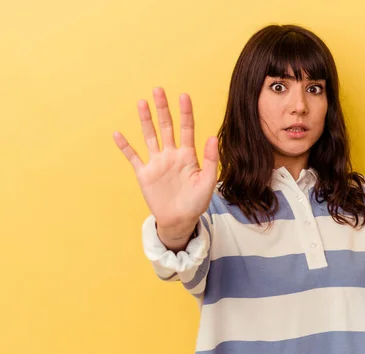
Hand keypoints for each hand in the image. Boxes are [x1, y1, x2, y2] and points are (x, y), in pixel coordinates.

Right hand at [113, 87, 218, 235]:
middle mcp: (171, 155)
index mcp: (188, 155)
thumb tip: (213, 137)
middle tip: (158, 89)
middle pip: (166, 127)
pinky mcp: (145, 174)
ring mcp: (157, 163)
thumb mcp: (208, 181)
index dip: (185, 113)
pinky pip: (133, 157)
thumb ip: (211, 160)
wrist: (180, 220)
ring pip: (150, 136)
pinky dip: (125, 146)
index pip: (187, 129)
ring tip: (141, 102)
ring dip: (145, 120)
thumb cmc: (196, 202)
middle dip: (163, 109)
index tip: (184, 95)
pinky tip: (117, 134)